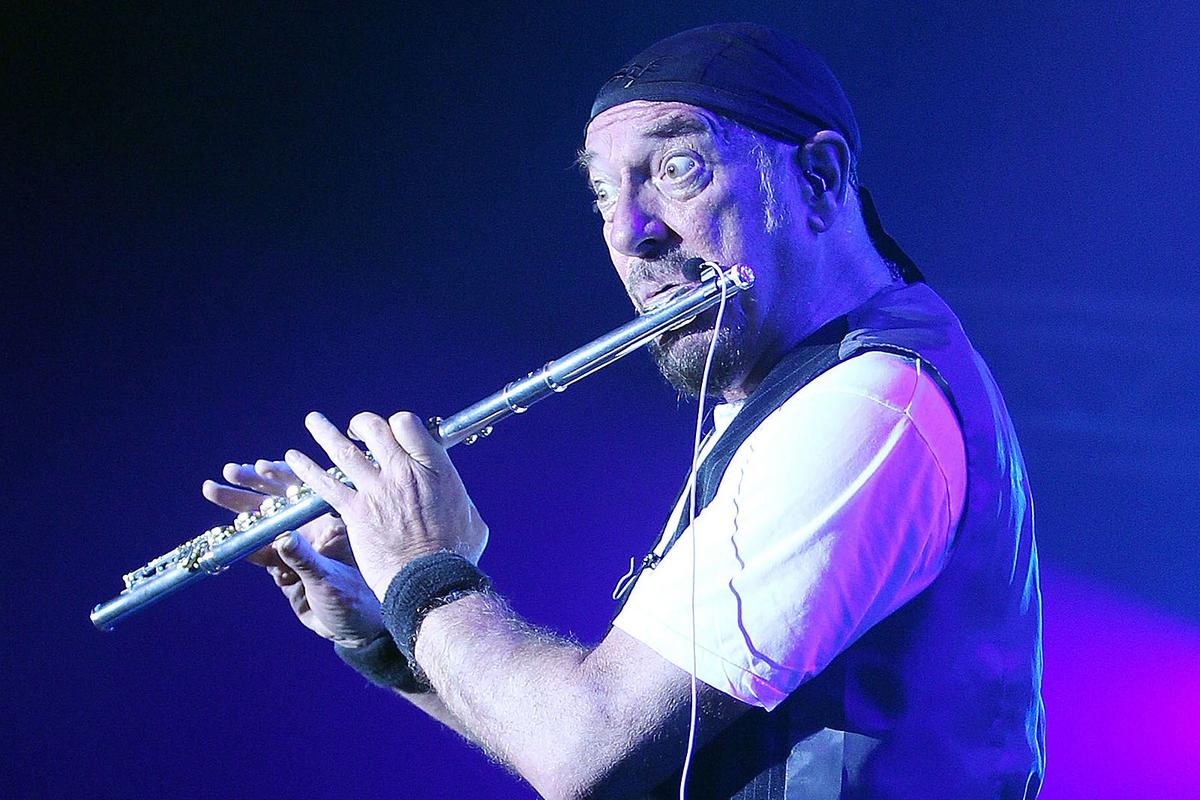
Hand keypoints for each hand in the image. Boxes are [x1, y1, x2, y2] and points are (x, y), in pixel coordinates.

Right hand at [202, 459, 384, 646]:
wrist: (354, 630)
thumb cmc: (355, 601)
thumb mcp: (329, 580)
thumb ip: (305, 560)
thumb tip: (281, 538)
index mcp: (331, 525)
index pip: (305, 493)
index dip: (283, 477)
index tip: (261, 467)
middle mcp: (313, 530)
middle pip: (278, 503)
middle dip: (252, 486)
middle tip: (227, 472)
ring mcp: (296, 547)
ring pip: (263, 524)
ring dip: (239, 509)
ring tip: (212, 489)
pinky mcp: (283, 566)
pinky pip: (259, 552)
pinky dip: (244, 545)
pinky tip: (227, 536)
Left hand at [284, 411, 489, 599]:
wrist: (431, 581)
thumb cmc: (456, 555)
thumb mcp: (471, 517)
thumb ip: (458, 498)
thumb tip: (454, 495)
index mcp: (433, 468)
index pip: (408, 425)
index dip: (398, 424)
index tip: (395, 434)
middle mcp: (402, 472)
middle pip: (374, 429)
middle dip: (362, 425)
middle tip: (357, 430)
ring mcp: (376, 490)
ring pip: (343, 450)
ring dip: (325, 432)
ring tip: (314, 421)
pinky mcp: (355, 512)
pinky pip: (325, 484)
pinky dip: (306, 468)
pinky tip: (293, 458)